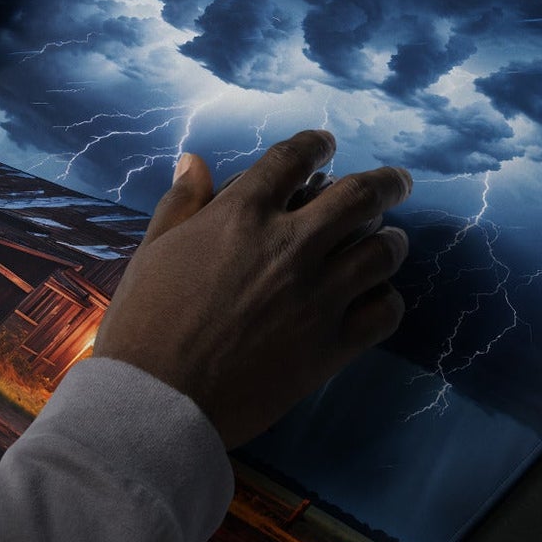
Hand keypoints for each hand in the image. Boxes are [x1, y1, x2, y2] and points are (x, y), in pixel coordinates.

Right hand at [93, 130, 410, 448]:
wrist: (158, 398)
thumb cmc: (144, 319)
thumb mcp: (153, 248)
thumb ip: (181, 202)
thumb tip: (195, 162)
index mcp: (241, 215)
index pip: (291, 159)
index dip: (315, 145)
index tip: (326, 144)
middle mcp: (288, 246)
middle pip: (359, 197)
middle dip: (386, 182)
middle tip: (397, 181)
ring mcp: (316, 297)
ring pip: (381, 252)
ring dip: (391, 239)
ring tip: (391, 239)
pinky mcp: (331, 346)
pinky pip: (383, 313)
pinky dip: (387, 299)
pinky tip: (378, 296)